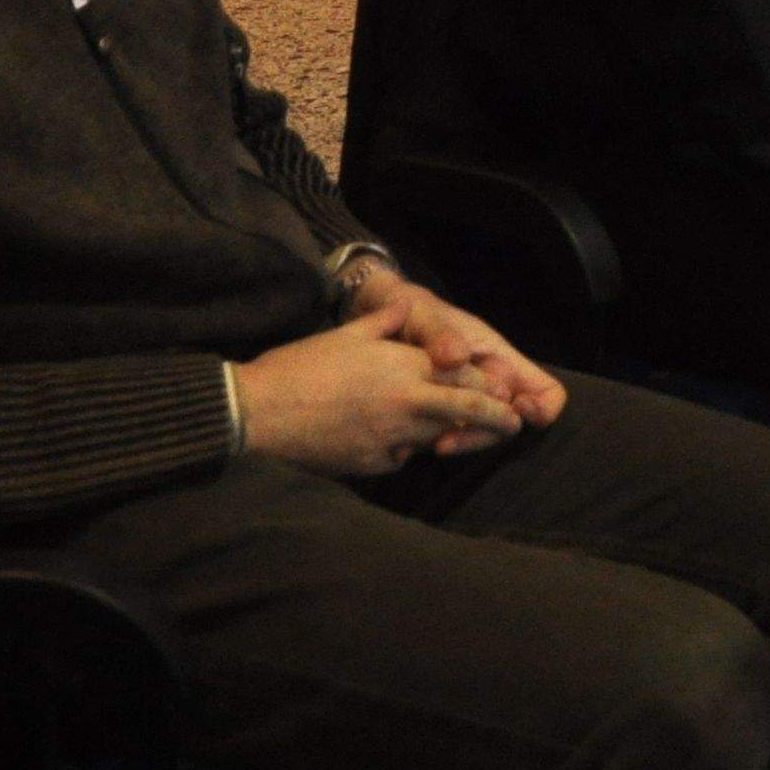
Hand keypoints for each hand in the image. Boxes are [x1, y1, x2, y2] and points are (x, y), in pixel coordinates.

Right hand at [236, 304, 521, 476]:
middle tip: (512, 425)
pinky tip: (393, 440)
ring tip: (457, 433)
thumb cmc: (300, 366)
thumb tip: (405, 306)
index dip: (487, 385)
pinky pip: (400, 456)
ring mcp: (390, 437)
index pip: (463, 377)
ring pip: (435, 438)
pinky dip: (404, 449)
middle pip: (465, 413)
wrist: (258, 412)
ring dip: (445, 433)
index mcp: (404, 368)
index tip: (504, 391)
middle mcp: (406, 404)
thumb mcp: (347, 333)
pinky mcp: (371, 463)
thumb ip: (385, 321)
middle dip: (494, 419)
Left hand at [343, 264, 564, 428]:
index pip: (547, 391)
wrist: (380, 318)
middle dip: (484, 435)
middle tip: (448, 440)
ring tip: (430, 444)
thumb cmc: (412, 311)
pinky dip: (435, 441)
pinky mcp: (442, 415)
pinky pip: (451, 435)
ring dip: (460, 442)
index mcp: (500, 360)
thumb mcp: (425, 317)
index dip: (542, 408)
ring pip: (480, 434)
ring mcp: (467, 402)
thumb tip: (456, 357)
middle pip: (510, 423)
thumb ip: (440, 335)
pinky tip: (409, 443)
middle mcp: (490, 385)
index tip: (516, 410)